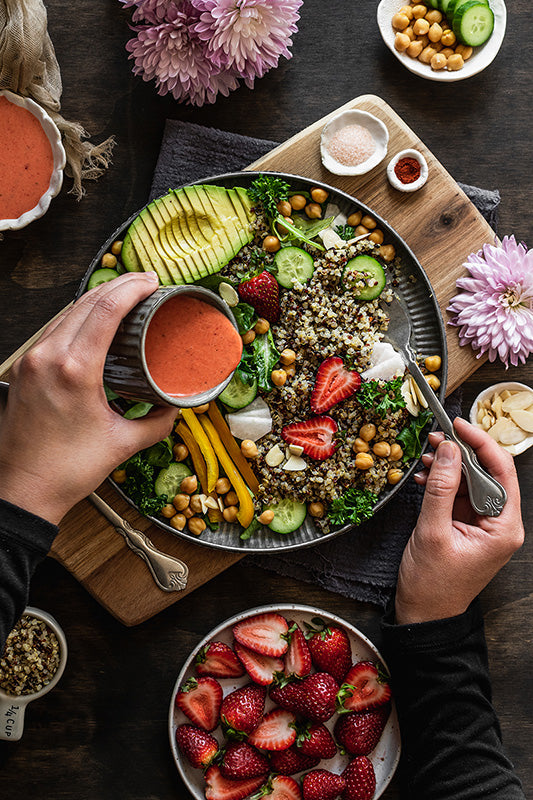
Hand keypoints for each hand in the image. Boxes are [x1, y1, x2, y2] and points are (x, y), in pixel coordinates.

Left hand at [0, 273, 176, 524]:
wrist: (23, 490)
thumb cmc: (67, 470)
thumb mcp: (123, 444)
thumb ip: (157, 423)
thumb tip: (175, 407)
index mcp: (74, 370)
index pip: (105, 310)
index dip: (132, 288)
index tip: (151, 282)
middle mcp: (48, 358)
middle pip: (86, 301)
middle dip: (118, 286)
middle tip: (145, 283)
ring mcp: (31, 361)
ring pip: (66, 312)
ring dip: (97, 298)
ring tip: (124, 297)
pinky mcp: (24, 369)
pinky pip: (53, 329)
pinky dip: (77, 317)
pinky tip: (93, 321)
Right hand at [395, 417, 523, 624]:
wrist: (424, 615)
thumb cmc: (432, 585)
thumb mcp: (432, 531)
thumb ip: (440, 488)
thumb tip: (447, 450)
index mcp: (503, 528)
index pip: (500, 471)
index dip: (480, 443)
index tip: (458, 425)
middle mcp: (500, 524)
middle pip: (487, 473)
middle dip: (460, 453)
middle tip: (436, 437)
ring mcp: (485, 524)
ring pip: (471, 480)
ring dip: (449, 466)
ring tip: (425, 456)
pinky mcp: (469, 525)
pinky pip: (459, 493)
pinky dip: (442, 482)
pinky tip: (424, 476)